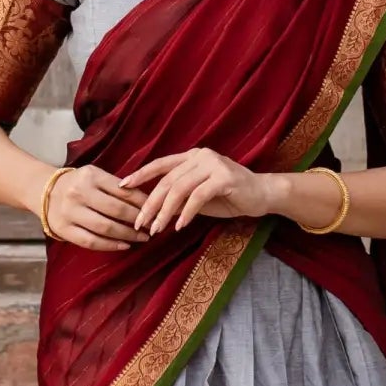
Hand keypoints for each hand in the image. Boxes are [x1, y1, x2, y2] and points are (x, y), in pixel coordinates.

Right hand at [43, 162, 148, 250]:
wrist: (44, 190)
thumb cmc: (78, 184)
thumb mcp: (95, 176)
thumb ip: (117, 187)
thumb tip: (148, 202)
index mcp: (90, 176)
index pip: (123, 191)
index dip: (143, 203)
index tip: (156, 210)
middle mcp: (79, 193)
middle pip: (116, 210)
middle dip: (138, 220)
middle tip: (152, 226)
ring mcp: (70, 212)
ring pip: (105, 227)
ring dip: (127, 234)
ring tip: (142, 237)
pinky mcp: (64, 229)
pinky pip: (91, 241)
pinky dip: (110, 245)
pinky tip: (124, 245)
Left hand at [123, 148, 273, 234]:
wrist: (263, 195)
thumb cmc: (229, 196)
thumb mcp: (199, 197)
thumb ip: (179, 198)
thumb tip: (152, 210)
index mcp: (191, 157)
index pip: (160, 164)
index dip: (140, 175)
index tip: (122, 187)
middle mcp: (200, 156)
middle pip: (167, 180)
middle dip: (150, 203)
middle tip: (140, 223)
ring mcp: (213, 164)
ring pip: (180, 188)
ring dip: (165, 211)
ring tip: (157, 229)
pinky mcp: (225, 177)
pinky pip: (198, 196)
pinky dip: (186, 213)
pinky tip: (180, 226)